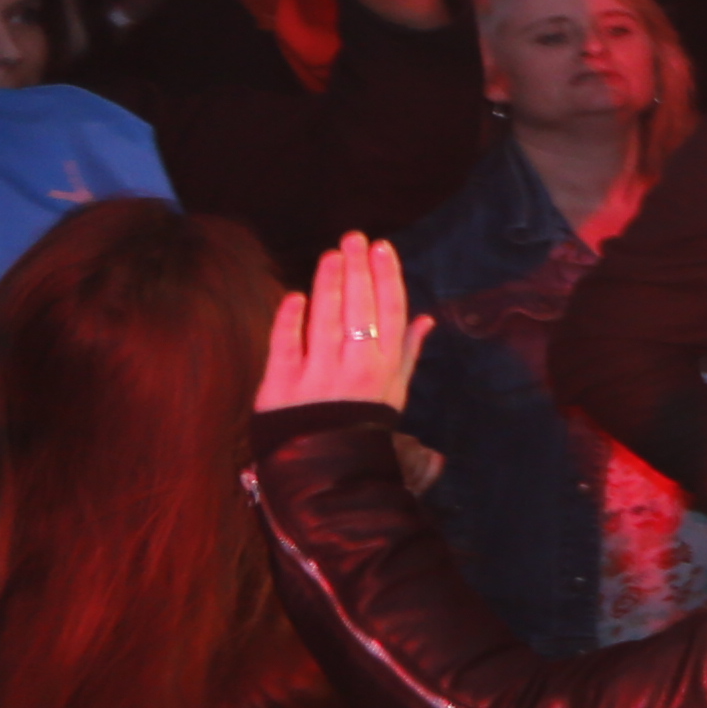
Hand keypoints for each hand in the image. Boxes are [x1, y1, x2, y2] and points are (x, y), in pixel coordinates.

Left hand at [256, 233, 429, 416]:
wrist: (325, 469)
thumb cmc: (363, 424)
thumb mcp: (395, 392)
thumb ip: (407, 353)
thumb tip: (426, 318)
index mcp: (384, 368)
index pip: (389, 313)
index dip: (386, 277)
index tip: (382, 248)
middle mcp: (354, 368)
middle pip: (359, 310)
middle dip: (357, 270)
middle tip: (354, 238)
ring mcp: (316, 376)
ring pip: (325, 321)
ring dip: (329, 284)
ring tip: (331, 256)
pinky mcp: (280, 385)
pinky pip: (285, 346)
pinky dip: (290, 319)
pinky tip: (297, 296)